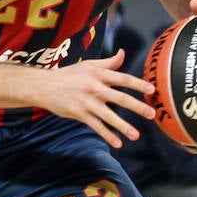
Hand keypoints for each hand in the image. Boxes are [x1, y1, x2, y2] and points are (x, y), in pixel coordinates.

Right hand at [37, 50, 156, 148]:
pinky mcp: (79, 114)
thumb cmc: (68, 75)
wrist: (43, 86)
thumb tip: (124, 53)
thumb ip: (108, 63)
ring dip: (123, 126)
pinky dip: (107, 135)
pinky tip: (118, 144)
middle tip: (152, 114)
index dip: (138, 84)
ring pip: (108, 116)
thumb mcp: (88, 65)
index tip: (152, 90)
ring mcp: (86, 102)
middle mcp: (94, 88)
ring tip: (136, 136)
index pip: (122, 79)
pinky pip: (96, 126)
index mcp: (98, 74)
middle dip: (137, 106)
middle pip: (119, 98)